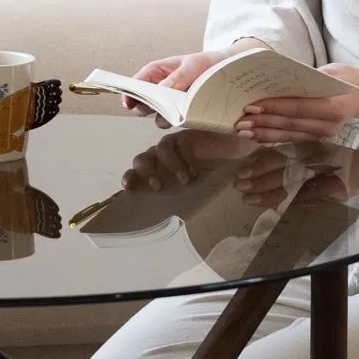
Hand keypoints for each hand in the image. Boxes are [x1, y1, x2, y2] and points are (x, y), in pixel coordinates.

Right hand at [120, 49, 228, 122]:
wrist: (228, 70)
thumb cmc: (208, 63)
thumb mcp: (192, 66)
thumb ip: (177, 78)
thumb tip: (161, 91)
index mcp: (157, 71)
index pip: (136, 82)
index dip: (130, 93)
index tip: (128, 103)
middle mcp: (160, 88)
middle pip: (142, 102)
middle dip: (146, 107)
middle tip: (156, 107)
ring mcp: (170, 102)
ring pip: (156, 115)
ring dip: (163, 117)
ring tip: (177, 111)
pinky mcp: (181, 114)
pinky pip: (172, 121)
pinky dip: (177, 121)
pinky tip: (187, 116)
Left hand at [120, 129, 245, 192]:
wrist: (230, 158)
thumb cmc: (205, 178)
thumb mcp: (189, 192)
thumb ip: (176, 198)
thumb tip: (171, 222)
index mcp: (155, 170)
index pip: (136, 172)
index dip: (131, 177)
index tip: (128, 187)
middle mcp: (159, 156)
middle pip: (142, 159)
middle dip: (147, 173)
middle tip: (159, 187)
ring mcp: (173, 144)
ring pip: (161, 149)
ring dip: (170, 166)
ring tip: (185, 180)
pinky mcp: (187, 135)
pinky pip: (181, 143)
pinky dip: (186, 158)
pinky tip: (195, 171)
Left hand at [234, 64, 358, 143]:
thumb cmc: (346, 78)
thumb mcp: (329, 72)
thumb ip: (305, 79)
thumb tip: (274, 80)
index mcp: (333, 105)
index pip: (297, 107)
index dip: (273, 107)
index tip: (251, 105)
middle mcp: (329, 124)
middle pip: (289, 123)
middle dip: (262, 123)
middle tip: (240, 121)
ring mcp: (324, 134)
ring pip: (288, 134)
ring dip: (264, 133)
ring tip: (243, 131)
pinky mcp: (318, 138)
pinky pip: (292, 138)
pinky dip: (273, 137)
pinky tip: (257, 136)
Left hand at [236, 145, 348, 209]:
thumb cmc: (353, 153)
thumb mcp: (327, 146)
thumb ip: (304, 150)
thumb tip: (274, 155)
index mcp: (312, 145)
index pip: (281, 155)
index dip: (261, 163)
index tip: (244, 170)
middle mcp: (316, 158)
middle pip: (281, 170)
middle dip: (258, 179)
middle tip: (239, 185)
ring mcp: (324, 174)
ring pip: (290, 184)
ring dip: (267, 192)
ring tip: (248, 197)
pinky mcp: (333, 190)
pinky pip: (306, 196)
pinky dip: (289, 201)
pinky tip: (274, 207)